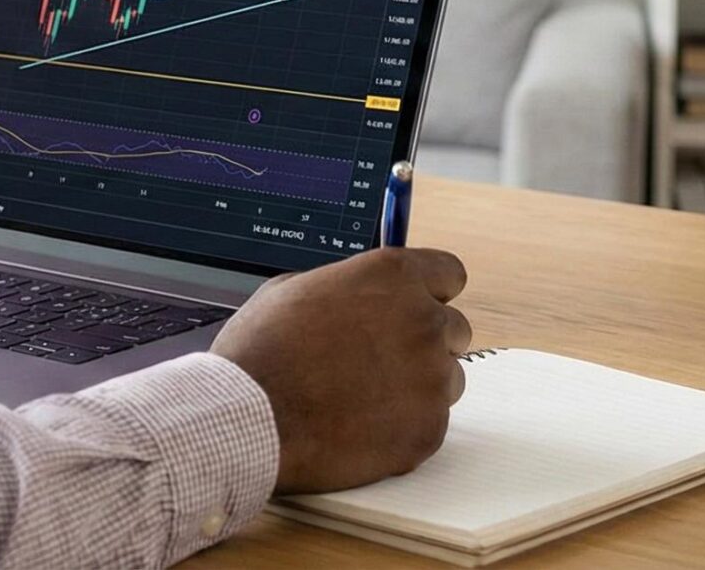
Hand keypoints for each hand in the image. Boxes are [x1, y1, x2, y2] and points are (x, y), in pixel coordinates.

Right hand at [210, 247, 471, 493]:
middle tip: (381, 361)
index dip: (430, 292)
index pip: (449, 274)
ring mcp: (432, 379)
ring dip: (418, 386)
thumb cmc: (261, 351)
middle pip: (454, 330)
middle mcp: (423, 321)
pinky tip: (360, 425)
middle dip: (424, 343)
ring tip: (364, 398)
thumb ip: (346, 288)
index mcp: (392, 277)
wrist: (250, 418)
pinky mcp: (429, 429)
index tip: (415, 308)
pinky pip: (430, 423)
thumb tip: (361, 297)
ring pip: (448, 380)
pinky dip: (403, 426)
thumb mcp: (293, 290)